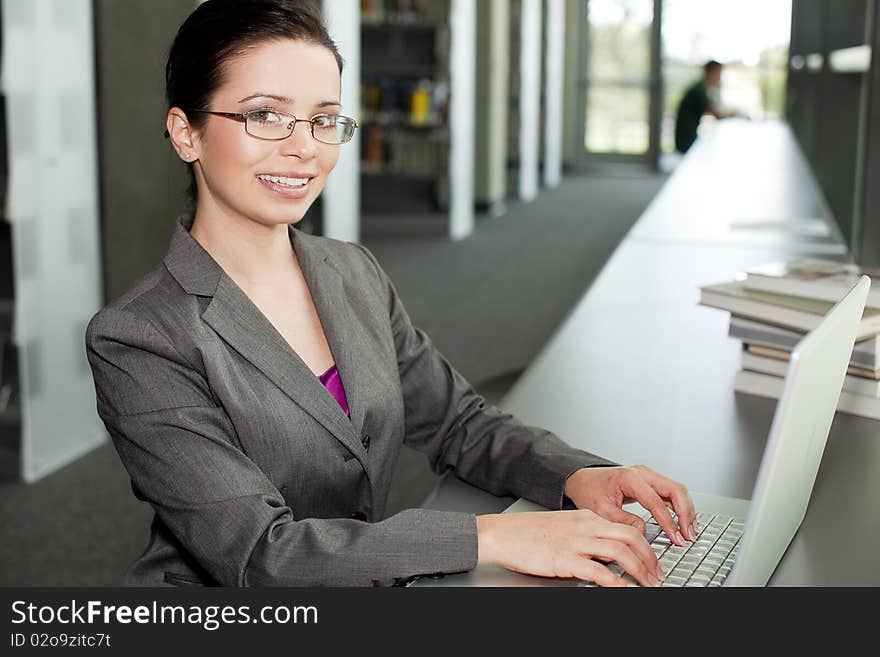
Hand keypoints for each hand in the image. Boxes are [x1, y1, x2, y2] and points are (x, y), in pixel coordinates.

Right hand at [475, 509, 663, 586]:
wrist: (503, 534)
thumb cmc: (527, 533)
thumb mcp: (562, 527)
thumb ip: (585, 535)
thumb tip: (605, 552)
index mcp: (586, 518)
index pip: (626, 527)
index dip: (646, 545)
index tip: (652, 560)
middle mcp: (586, 527)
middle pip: (631, 537)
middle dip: (650, 557)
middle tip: (657, 574)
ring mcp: (577, 542)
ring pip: (621, 552)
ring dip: (640, 570)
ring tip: (648, 584)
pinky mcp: (566, 559)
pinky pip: (600, 572)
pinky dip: (618, 583)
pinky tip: (626, 590)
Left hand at [563, 465, 697, 545]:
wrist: (583, 479)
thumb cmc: (590, 491)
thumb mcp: (601, 510)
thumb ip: (623, 521)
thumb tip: (643, 531)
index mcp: (629, 478)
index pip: (656, 501)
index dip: (668, 522)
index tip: (676, 538)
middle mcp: (642, 473)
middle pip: (675, 489)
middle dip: (686, 513)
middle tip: (689, 535)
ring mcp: (648, 475)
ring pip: (677, 489)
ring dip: (686, 510)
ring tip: (690, 531)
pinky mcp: (650, 481)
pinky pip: (671, 491)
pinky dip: (680, 506)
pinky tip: (684, 521)